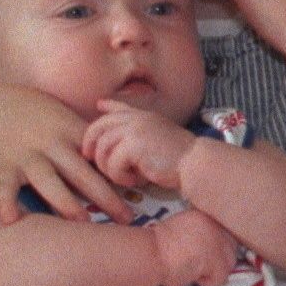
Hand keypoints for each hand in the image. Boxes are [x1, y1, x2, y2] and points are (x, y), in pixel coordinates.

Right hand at [0, 84, 129, 222]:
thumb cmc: (39, 119)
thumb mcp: (67, 122)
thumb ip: (91, 144)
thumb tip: (125, 169)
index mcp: (72, 134)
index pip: (101, 156)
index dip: (121, 172)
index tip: (140, 190)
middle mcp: (52, 145)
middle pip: (81, 172)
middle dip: (105, 195)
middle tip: (126, 218)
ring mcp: (27, 156)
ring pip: (48, 181)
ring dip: (65, 201)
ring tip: (82, 221)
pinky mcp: (3, 166)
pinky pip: (4, 187)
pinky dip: (5, 202)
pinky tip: (10, 219)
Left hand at [80, 104, 199, 193]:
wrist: (194, 162)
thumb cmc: (179, 156)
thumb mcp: (158, 135)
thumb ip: (140, 131)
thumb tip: (125, 134)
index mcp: (143, 116)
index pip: (119, 107)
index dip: (106, 107)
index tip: (99, 105)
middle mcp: (135, 119)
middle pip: (99, 127)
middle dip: (91, 144)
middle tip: (91, 158)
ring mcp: (133, 131)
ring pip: (102, 149)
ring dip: (108, 168)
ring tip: (124, 176)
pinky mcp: (132, 146)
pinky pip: (112, 164)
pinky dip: (120, 177)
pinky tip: (135, 180)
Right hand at [146, 206, 242, 285]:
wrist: (150, 253)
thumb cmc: (158, 245)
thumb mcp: (183, 228)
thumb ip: (200, 232)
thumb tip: (210, 246)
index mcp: (206, 215)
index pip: (225, 232)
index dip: (217, 246)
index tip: (204, 254)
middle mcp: (216, 225)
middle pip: (231, 247)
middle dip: (218, 259)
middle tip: (199, 264)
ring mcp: (218, 242)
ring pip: (229, 263)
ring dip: (213, 271)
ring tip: (193, 269)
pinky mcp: (216, 260)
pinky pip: (220, 278)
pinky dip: (207, 282)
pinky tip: (191, 275)